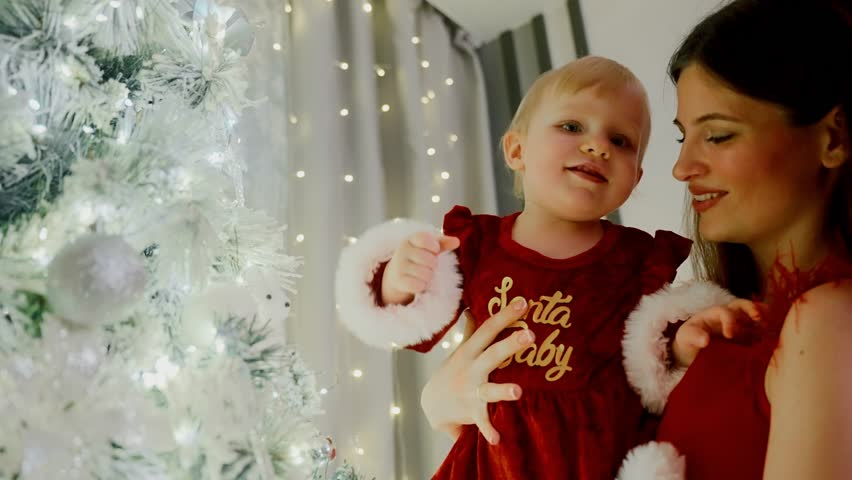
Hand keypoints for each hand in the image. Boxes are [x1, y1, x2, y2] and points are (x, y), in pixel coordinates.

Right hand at [381, 231, 459, 304]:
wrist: (396, 274)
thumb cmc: (417, 258)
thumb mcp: (428, 248)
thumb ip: (443, 243)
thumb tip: (457, 241)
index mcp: (410, 240)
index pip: (425, 238)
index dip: (434, 246)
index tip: (434, 250)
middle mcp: (402, 251)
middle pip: (430, 260)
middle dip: (433, 265)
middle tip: (427, 265)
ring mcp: (398, 266)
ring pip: (426, 274)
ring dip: (428, 277)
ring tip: (422, 274)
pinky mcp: (398, 280)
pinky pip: (419, 285)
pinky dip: (422, 286)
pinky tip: (417, 282)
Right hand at [420, 298, 533, 444]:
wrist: (432, 404)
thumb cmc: (454, 371)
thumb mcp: (462, 349)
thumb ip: (470, 330)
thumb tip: (472, 306)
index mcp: (470, 351)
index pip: (488, 329)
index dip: (505, 315)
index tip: (523, 303)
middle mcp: (471, 369)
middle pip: (492, 354)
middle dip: (510, 345)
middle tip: (531, 336)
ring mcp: (471, 391)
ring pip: (489, 390)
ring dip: (502, 390)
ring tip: (518, 391)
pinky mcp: (472, 412)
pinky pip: (482, 422)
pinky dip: (488, 431)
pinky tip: (497, 440)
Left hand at [672, 298, 764, 367]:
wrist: (693, 351)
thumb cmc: (689, 340)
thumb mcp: (686, 337)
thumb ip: (693, 336)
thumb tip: (705, 340)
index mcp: (714, 314)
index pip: (724, 311)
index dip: (729, 320)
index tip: (729, 335)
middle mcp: (729, 316)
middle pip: (742, 305)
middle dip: (752, 308)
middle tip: (759, 318)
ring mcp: (740, 326)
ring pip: (754, 316)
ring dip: (765, 319)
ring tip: (773, 327)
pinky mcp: (748, 338)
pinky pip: (760, 332)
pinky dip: (768, 333)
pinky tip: (775, 339)